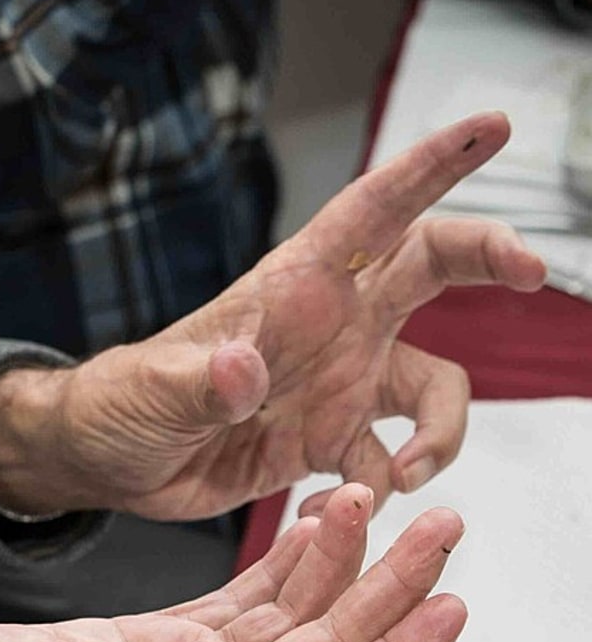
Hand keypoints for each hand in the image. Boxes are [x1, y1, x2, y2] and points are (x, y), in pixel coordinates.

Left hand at [0, 112, 544, 520]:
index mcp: (290, 293)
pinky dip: (382, 492)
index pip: (369, 214)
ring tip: (405, 474)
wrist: (108, 464)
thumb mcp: (152, 394)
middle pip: (430, 271)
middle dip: (487, 259)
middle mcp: (329, 331)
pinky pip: (389, 463)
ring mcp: (334, 387)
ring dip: (442, 434)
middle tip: (533, 276)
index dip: (429, 168)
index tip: (490, 128)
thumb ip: (200, 382)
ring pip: (433, 389)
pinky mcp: (327, 443)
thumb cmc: (121, 406)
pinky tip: (334, 513)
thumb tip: (245, 368)